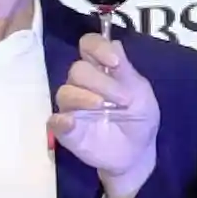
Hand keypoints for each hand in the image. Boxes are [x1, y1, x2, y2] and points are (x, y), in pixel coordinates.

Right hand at [49, 26, 158, 197]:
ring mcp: (72, 106)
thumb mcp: (141, 93)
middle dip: (101, 81)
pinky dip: (62, 120)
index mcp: (101, 69)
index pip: (89, 45)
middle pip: (77, 69)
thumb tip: (114, 45)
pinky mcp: (65, 129)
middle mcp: (82, 84)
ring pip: (65, 91)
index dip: (98, 47)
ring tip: (105, 109)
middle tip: (123, 99)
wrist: (138, 152)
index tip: (115, 63)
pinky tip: (73, 122)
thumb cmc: (139, 119)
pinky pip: (55, 120)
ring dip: (85, 98)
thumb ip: (127, 70)